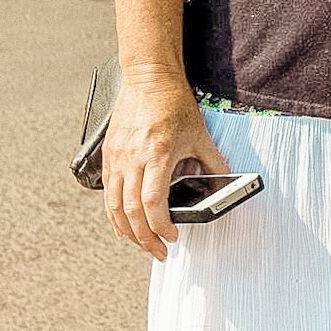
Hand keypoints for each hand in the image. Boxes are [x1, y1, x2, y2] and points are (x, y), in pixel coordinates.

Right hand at [102, 69, 231, 259]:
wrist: (147, 78)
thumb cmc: (173, 103)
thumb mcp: (200, 134)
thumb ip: (212, 162)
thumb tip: (223, 182)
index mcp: (157, 155)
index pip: (153, 203)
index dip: (161, 227)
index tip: (172, 238)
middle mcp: (132, 159)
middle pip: (131, 212)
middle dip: (145, 238)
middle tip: (159, 252)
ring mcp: (117, 158)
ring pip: (114, 206)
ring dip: (127, 231)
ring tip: (142, 244)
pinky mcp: (109, 155)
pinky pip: (108, 192)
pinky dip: (114, 213)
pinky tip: (123, 224)